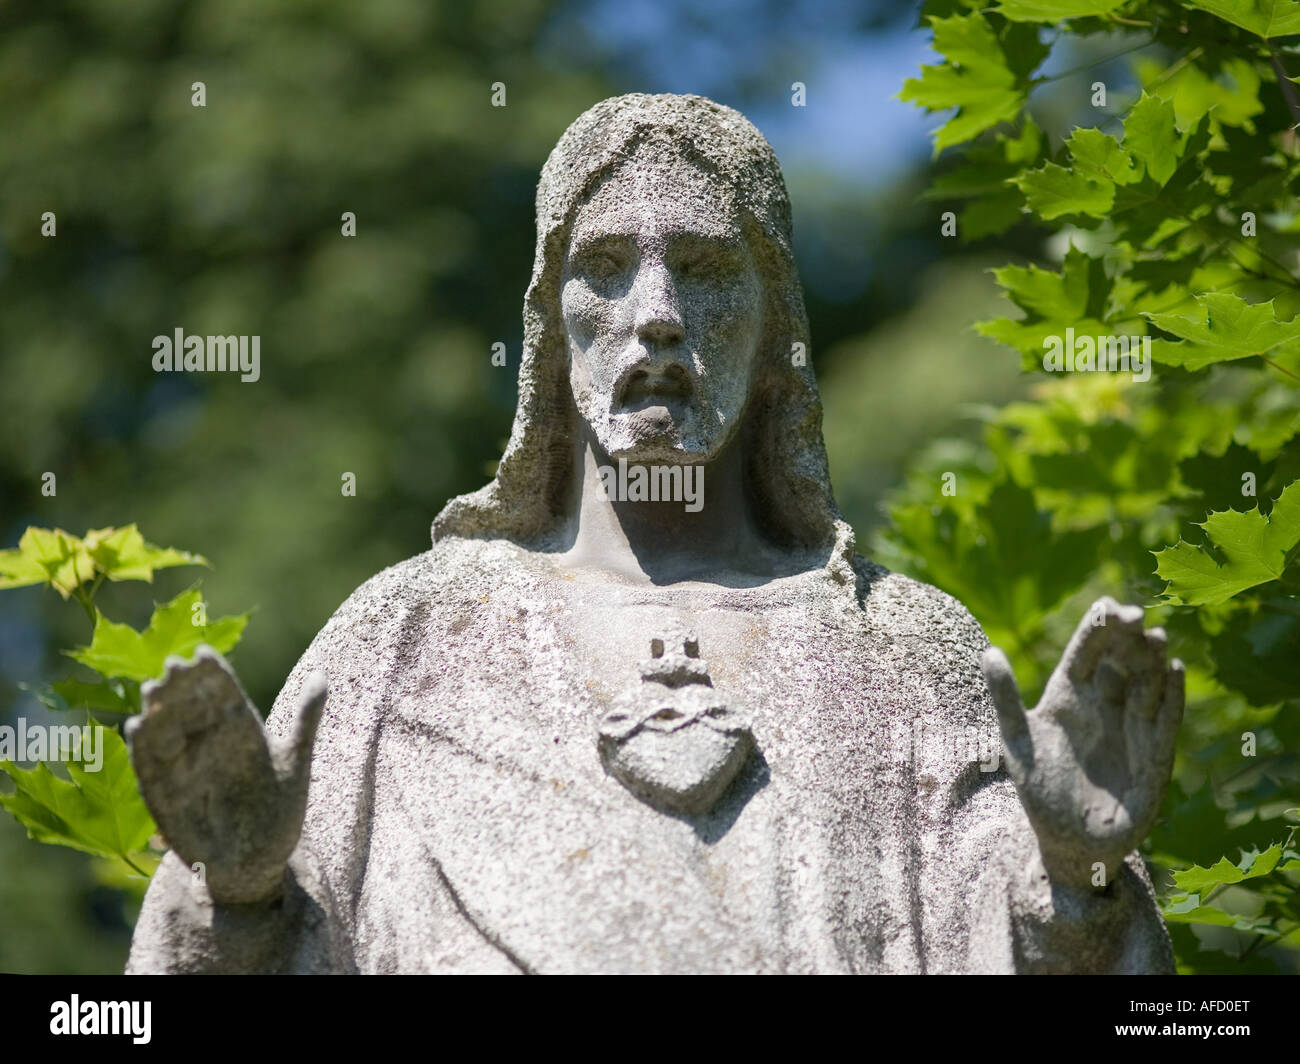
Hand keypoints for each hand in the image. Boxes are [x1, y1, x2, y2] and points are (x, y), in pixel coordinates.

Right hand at [126, 646, 325, 903]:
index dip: (211, 674)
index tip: (203, 653)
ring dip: (158, 711)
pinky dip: (143, 749)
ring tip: (152, 690)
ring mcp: (186, 769)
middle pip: (190, 707)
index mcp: (240, 731)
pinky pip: (151, 768)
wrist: (258, 864)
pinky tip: (136, 727)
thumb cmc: (278, 813)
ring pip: (167, 731)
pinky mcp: (166, 796)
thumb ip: (305, 719)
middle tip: (173, 667)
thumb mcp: (295, 762)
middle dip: (181, 686)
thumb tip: (322, 673)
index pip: (222, 694)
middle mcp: (208, 744)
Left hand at [982, 597, 1182, 889]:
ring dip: (1153, 661)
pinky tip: (1175, 673)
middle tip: (1137, 618)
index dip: (1099, 630)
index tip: (1109, 606)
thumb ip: (1004, 698)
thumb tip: (988, 651)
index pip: (1087, 654)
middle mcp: (1103, 707)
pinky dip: (1171, 697)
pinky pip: (1164, 720)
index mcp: (1068, 698)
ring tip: (1157, 637)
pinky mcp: (1153, 756)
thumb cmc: (1039, 793)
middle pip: (1121, 662)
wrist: (1069, 845)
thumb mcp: (1016, 744)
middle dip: (1130, 639)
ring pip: (1145, 684)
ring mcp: (1130, 729)